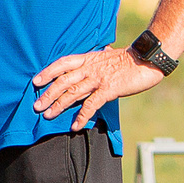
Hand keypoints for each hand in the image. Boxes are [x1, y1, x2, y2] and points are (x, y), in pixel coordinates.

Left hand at [32, 46, 164, 128]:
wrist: (148, 58)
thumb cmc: (128, 60)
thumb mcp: (106, 57)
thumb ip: (93, 62)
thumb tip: (86, 66)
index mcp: (88, 58)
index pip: (62, 63)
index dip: (48, 72)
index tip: (35, 81)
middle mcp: (90, 68)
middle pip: (63, 81)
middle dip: (48, 94)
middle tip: (36, 106)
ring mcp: (99, 79)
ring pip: (73, 92)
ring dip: (59, 105)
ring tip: (48, 115)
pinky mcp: (109, 89)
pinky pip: (91, 104)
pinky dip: (82, 116)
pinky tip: (74, 125)